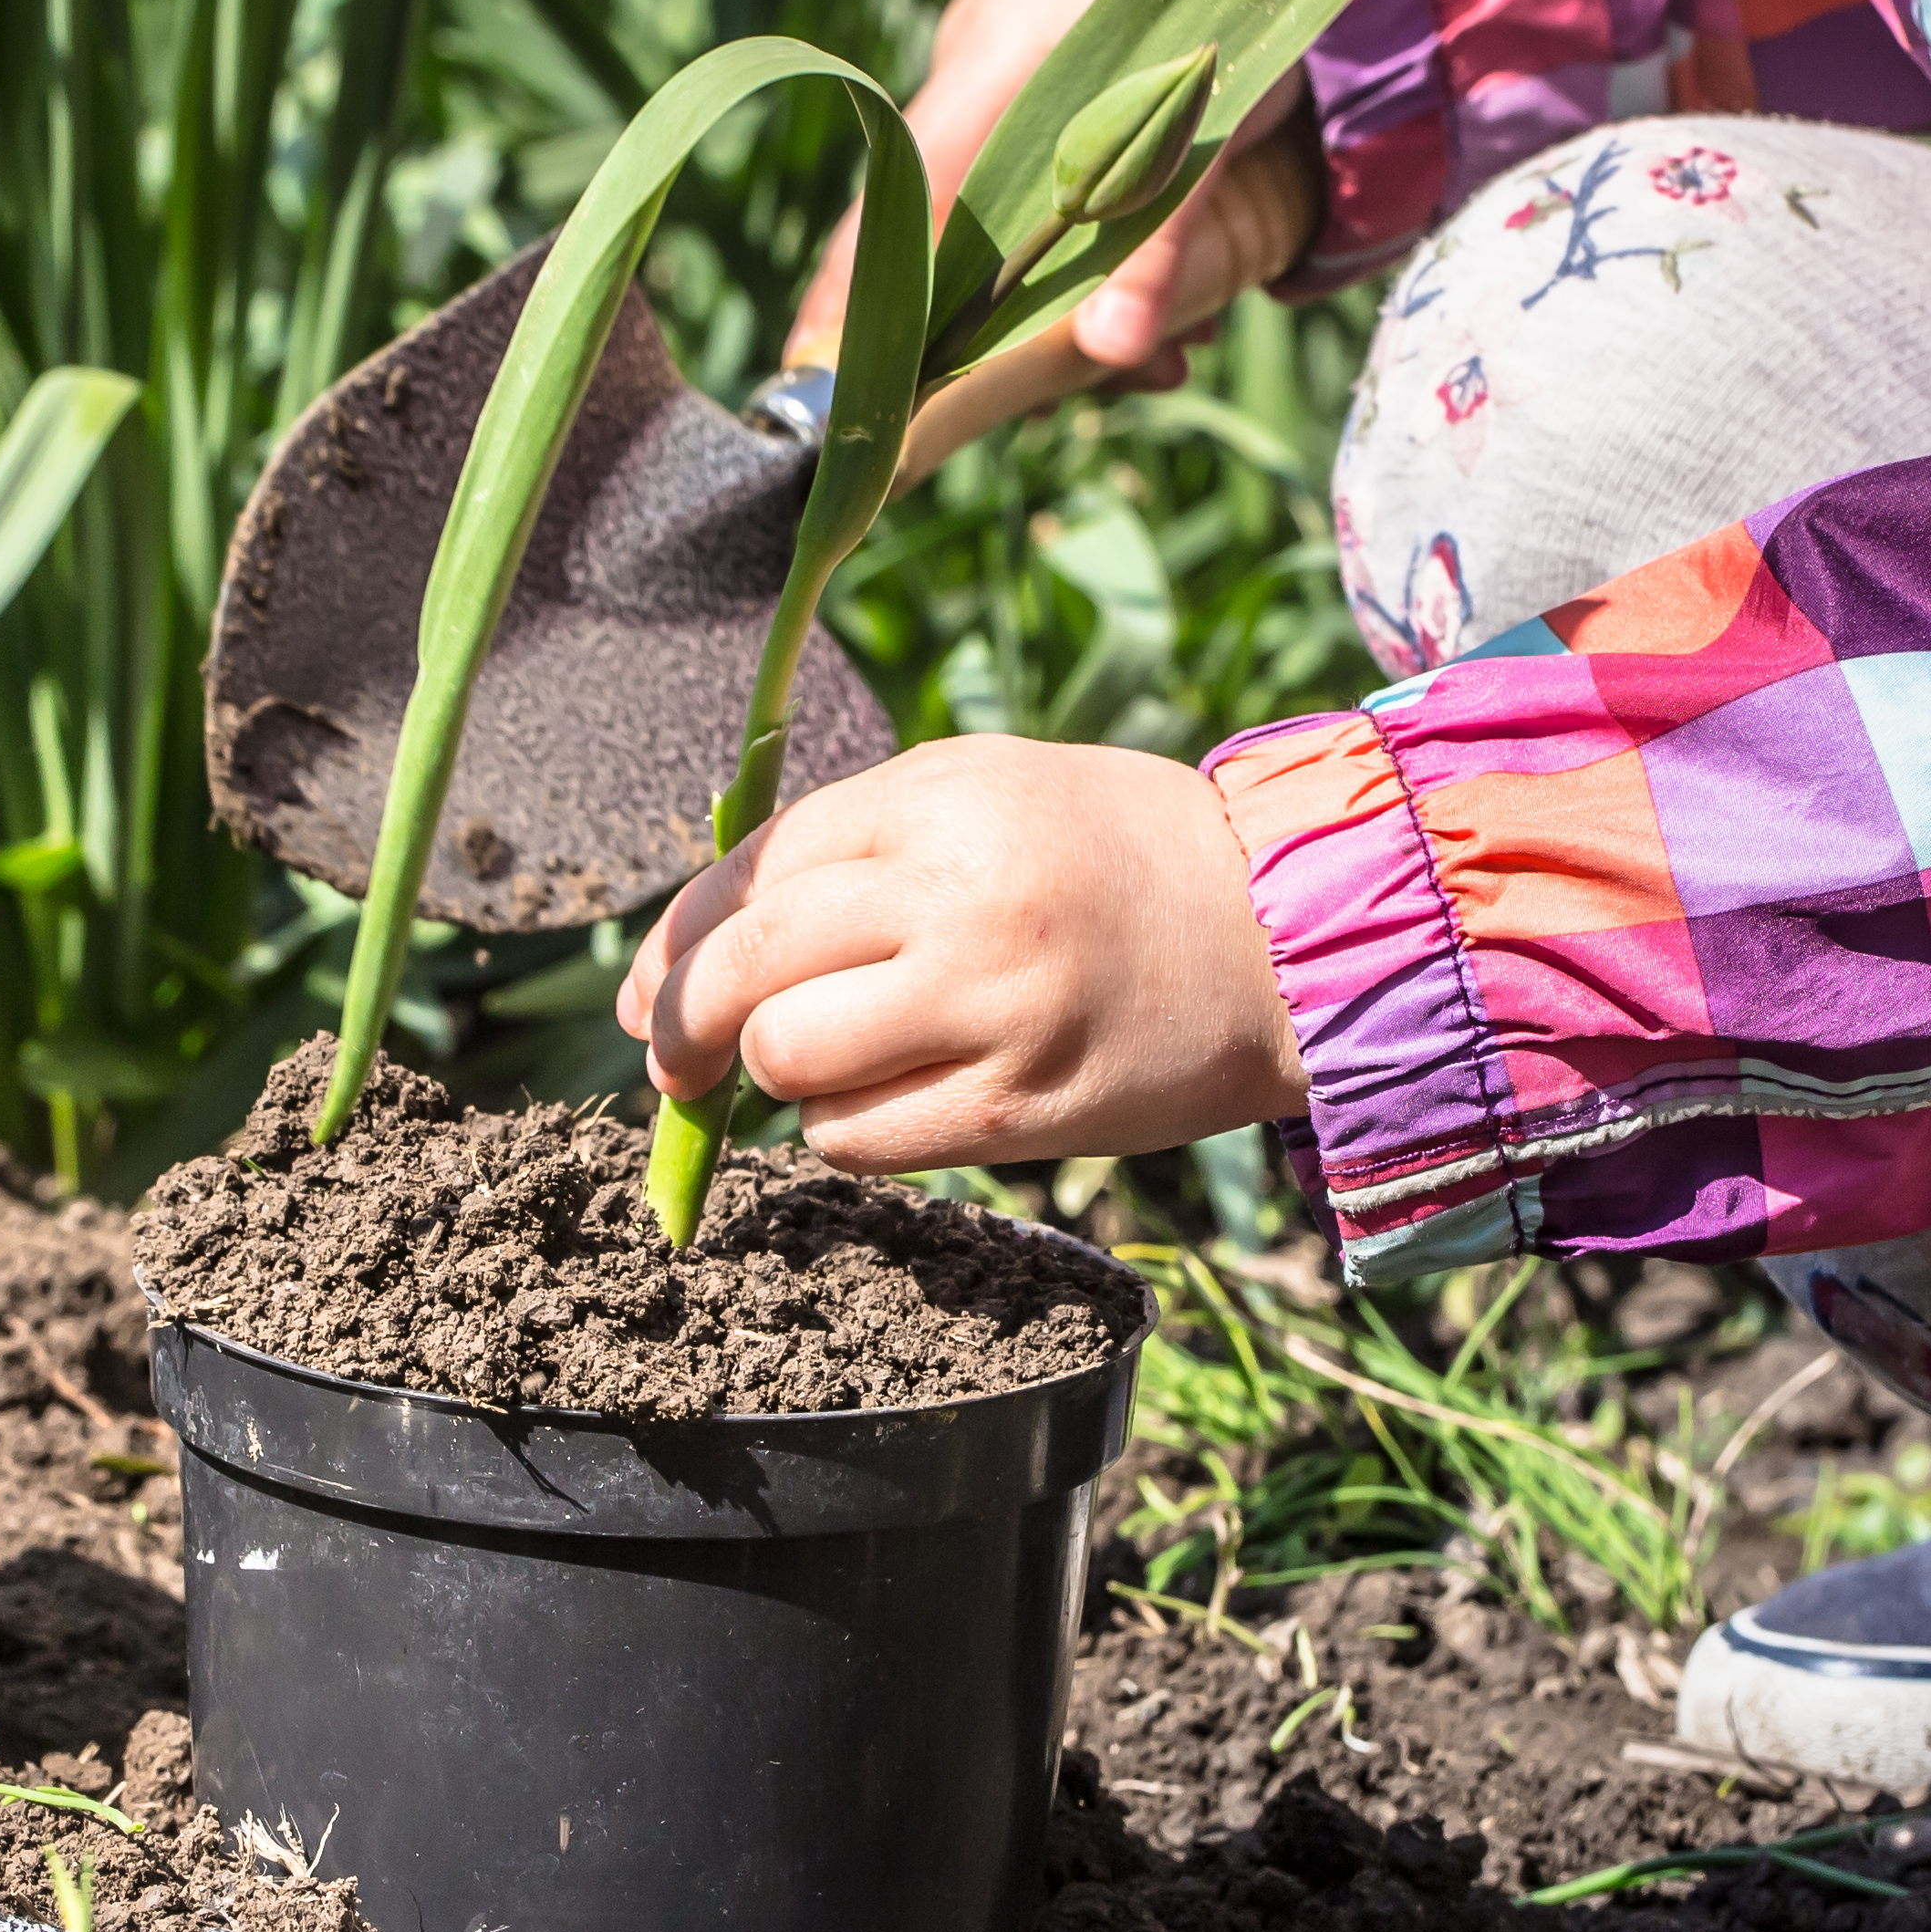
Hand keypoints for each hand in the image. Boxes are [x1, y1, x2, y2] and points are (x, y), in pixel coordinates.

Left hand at [616, 738, 1304, 1171]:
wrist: (1284, 933)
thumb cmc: (1121, 855)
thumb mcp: (992, 791)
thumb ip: (859, 844)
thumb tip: (701, 949)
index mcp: (939, 798)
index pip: (749, 872)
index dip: (675, 944)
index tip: (647, 994)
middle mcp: (955, 896)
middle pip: (744, 971)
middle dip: (683, 1026)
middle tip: (674, 1063)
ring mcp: (989, 1006)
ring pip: (787, 1061)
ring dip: (781, 1076)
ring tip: (835, 1064)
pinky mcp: (1017, 1109)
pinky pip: (857, 1140)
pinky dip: (846, 1132)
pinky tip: (895, 1101)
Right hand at [786, 0, 1317, 409]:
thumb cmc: (1246, 18)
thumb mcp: (1210, 138)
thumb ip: (1158, 246)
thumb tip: (1112, 356)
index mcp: (997, 55)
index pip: (903, 196)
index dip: (860, 295)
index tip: (838, 383)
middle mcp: (981, 66)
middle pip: (949, 230)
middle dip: (1005, 331)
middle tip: (1072, 392)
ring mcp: (1007, 79)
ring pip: (1002, 228)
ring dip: (1069, 306)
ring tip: (1159, 356)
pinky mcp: (1046, 98)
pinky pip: (1040, 200)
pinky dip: (1094, 262)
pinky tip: (1169, 307)